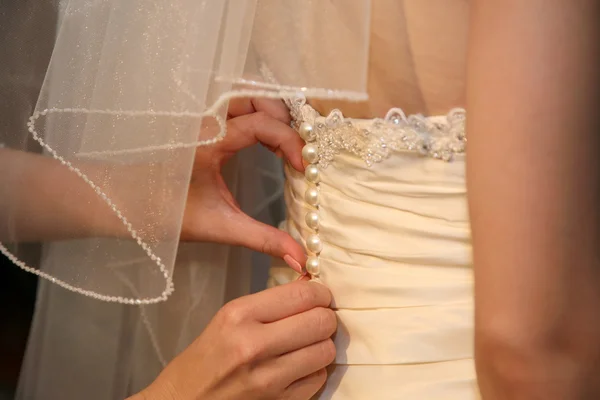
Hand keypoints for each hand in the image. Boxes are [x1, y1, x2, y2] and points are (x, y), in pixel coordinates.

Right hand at [135, 279, 335, 399]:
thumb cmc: (206, 358)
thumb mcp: (229, 318)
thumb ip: (271, 302)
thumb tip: (311, 286)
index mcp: (239, 315)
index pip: (302, 294)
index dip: (320, 292)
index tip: (319, 295)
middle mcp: (254, 345)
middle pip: (321, 321)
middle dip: (324, 317)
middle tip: (316, 318)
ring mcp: (268, 378)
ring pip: (325, 351)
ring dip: (321, 345)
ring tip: (306, 344)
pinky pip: (318, 378)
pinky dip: (314, 370)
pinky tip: (297, 366)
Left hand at [181, 98, 305, 271]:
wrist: (127, 204)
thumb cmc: (168, 214)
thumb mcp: (220, 227)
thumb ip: (262, 240)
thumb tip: (301, 259)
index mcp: (211, 140)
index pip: (261, 124)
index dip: (289, 140)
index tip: (304, 167)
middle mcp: (208, 121)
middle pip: (256, 97)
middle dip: (284, 118)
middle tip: (298, 148)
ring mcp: (204, 118)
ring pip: (246, 96)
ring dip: (272, 112)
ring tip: (286, 142)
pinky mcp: (203, 124)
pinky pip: (238, 107)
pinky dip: (259, 115)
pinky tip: (267, 141)